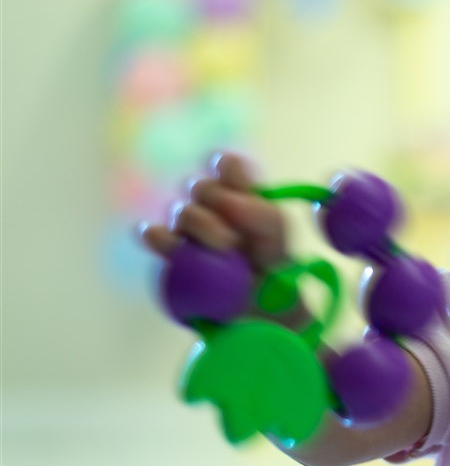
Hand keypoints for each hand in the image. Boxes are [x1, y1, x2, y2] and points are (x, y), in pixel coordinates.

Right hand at [139, 151, 287, 271]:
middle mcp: (208, 204)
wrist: (261, 299)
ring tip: (224, 250)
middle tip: (237, 233)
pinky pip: (156, 235)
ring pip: (182, 211)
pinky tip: (167, 242)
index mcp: (236, 193)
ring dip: (202, 225)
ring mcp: (185, 226)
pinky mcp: (169, 249)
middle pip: (201, 187)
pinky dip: (160, 237)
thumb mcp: (278, 235)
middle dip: (219, 204)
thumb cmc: (270, 260)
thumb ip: (264, 214)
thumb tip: (233, 202)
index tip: (241, 188)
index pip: (225, 166)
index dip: (228, 169)